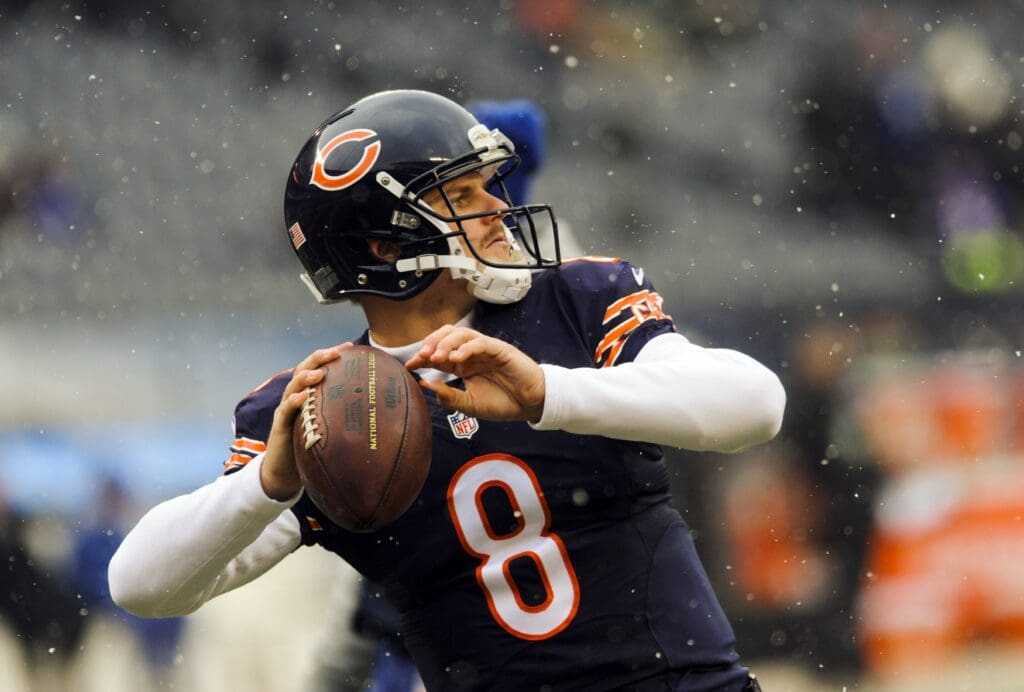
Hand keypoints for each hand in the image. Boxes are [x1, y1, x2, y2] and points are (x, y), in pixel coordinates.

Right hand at [260, 343, 350, 499]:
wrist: (285, 470)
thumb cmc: (312, 446)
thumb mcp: (332, 428)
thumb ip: (347, 417)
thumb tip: (382, 414)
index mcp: (310, 394)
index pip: (320, 367)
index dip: (332, 354)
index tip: (351, 347)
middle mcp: (296, 396)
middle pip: (305, 369)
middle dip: (320, 358)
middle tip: (336, 352)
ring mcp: (286, 409)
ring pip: (293, 386)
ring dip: (305, 377)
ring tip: (319, 373)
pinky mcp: (280, 426)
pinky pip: (285, 411)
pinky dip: (293, 402)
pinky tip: (302, 398)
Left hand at [405, 326, 544, 422]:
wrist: (530, 405)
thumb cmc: (502, 403)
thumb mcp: (469, 404)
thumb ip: (448, 396)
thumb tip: (424, 384)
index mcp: (463, 365)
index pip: (438, 354)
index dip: (423, 357)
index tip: (409, 365)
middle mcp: (471, 353)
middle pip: (446, 335)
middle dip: (431, 343)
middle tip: (421, 357)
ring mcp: (485, 349)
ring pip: (462, 334)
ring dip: (446, 342)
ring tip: (437, 357)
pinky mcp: (500, 349)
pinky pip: (481, 342)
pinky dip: (467, 347)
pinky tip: (457, 358)